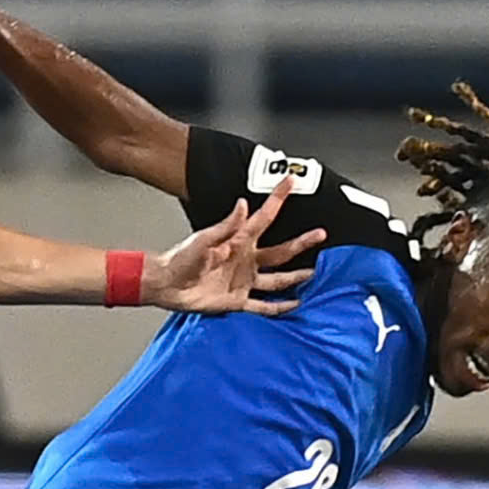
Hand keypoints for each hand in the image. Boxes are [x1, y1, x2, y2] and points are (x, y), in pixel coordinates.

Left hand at [145, 180, 323, 316]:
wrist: (167, 285)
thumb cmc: (181, 259)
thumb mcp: (203, 239)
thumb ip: (225, 225)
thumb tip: (242, 204)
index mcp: (239, 241)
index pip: (264, 217)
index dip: (278, 199)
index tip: (291, 181)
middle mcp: (246, 260)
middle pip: (281, 251)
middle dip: (302, 242)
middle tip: (321, 234)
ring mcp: (244, 280)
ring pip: (278, 279)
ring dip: (296, 277)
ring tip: (315, 273)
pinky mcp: (238, 300)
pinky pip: (263, 305)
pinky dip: (279, 307)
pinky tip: (294, 305)